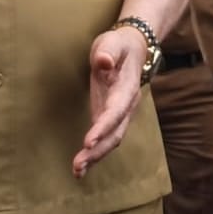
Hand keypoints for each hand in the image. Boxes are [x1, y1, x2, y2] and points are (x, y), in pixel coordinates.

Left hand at [72, 26, 148, 177]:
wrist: (135, 48)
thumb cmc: (119, 45)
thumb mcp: (112, 42)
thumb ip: (108, 51)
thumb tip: (103, 62)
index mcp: (127, 88)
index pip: (116, 111)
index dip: (103, 127)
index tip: (88, 141)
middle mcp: (127, 106)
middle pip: (116, 133)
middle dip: (98, 150)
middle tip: (77, 165)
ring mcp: (120, 114)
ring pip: (112, 140)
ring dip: (95, 157)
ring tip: (77, 171)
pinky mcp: (111, 117)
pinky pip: (105, 139)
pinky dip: (94, 153)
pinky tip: (81, 167)